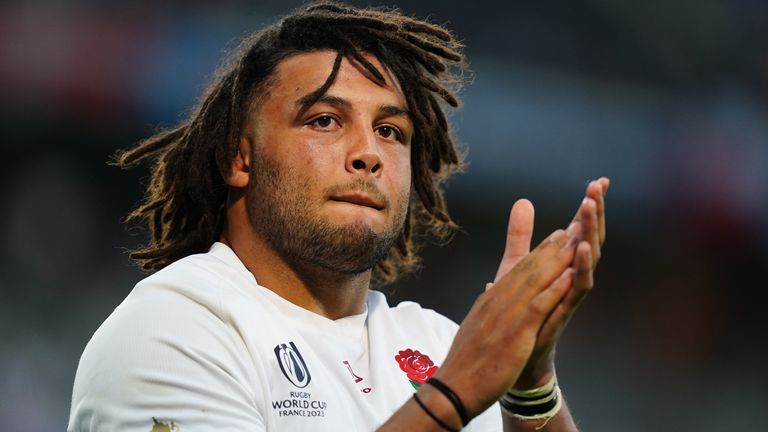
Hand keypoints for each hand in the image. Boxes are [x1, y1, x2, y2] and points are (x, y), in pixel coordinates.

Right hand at [435, 226, 579, 416]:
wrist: (454, 388)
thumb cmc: (466, 363)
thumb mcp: (476, 327)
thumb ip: (486, 306)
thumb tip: (490, 289)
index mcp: (490, 300)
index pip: (518, 270)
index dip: (539, 251)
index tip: (556, 236)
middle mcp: (497, 301)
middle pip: (528, 268)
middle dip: (552, 247)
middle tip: (572, 226)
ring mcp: (506, 315)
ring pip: (535, 280)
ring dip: (557, 259)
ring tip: (575, 240)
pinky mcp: (515, 333)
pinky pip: (537, 306)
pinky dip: (554, 289)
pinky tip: (568, 276)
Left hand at [492, 178, 608, 387]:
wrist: (517, 352)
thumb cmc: (521, 308)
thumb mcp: (517, 264)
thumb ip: (520, 235)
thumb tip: (522, 202)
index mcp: (562, 261)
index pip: (579, 227)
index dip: (589, 205)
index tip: (600, 180)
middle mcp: (572, 273)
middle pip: (590, 236)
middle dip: (594, 211)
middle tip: (597, 186)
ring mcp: (571, 291)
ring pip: (589, 256)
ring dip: (590, 230)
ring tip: (590, 206)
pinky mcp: (566, 308)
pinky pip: (580, 285)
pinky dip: (582, 265)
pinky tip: (582, 247)